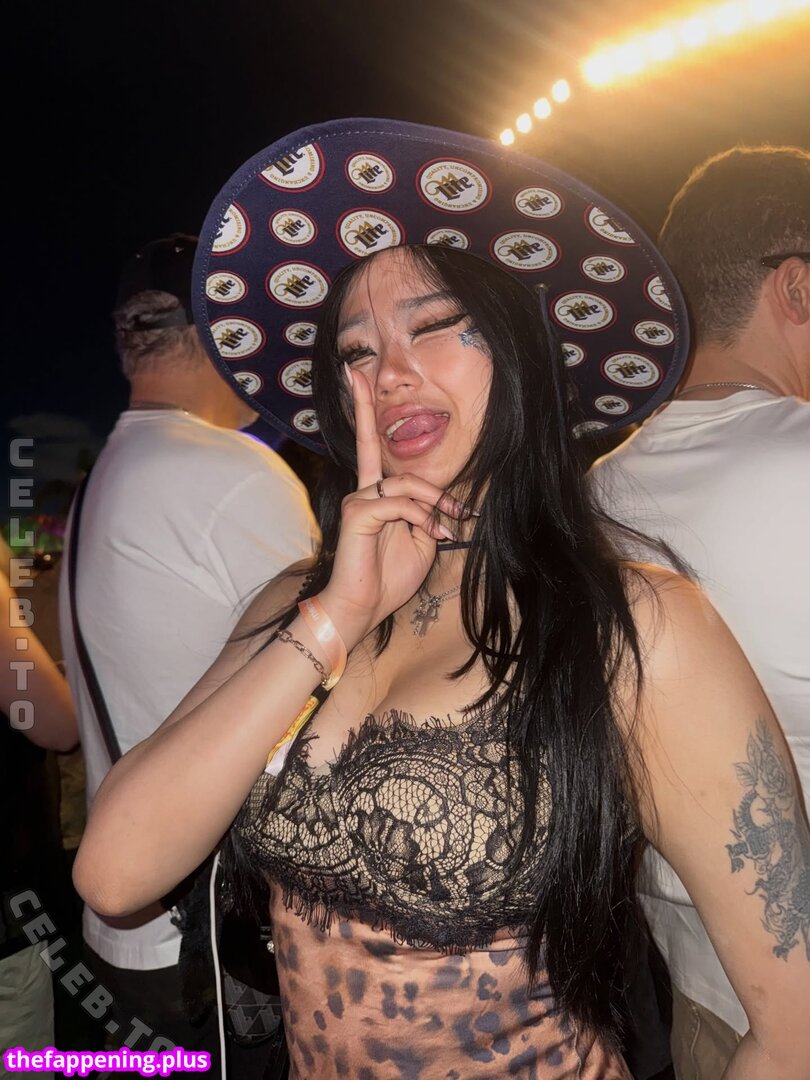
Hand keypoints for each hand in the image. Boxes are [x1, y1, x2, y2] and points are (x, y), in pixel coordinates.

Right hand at [318, 368, 463, 648]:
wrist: (362, 608)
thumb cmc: (388, 578)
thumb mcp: (420, 541)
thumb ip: (426, 514)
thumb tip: (441, 501)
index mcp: (375, 495)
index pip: (368, 444)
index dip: (362, 407)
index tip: (353, 374)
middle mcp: (361, 491)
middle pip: (372, 443)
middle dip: (375, 417)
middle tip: (447, 488)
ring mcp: (357, 501)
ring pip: (405, 483)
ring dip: (434, 503)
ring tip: (447, 526)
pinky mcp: (357, 514)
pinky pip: (399, 503)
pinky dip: (422, 517)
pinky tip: (432, 533)